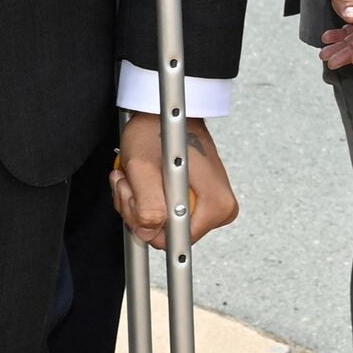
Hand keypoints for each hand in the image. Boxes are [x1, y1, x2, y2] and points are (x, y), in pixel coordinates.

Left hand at [112, 113, 238, 249]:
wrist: (163, 112)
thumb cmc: (156, 130)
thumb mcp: (143, 168)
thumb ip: (147, 208)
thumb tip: (149, 231)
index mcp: (216, 205)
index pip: (174, 240)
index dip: (147, 221)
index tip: (139, 193)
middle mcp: (219, 208)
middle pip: (167, 233)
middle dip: (139, 210)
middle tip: (132, 181)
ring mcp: (209, 204)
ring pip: (161, 224)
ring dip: (137, 202)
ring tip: (135, 176)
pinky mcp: (197, 200)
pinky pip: (163, 213)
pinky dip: (144, 199)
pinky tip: (141, 179)